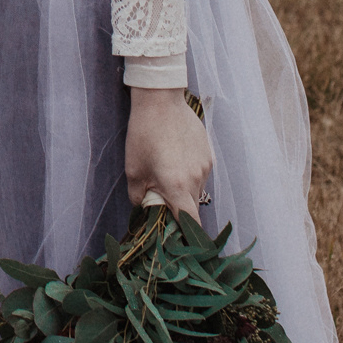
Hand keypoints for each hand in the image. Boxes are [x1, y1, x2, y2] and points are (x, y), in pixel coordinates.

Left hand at [125, 87, 212, 223]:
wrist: (160, 100)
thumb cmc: (143, 135)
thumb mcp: (134, 170)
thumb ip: (139, 196)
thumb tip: (144, 208)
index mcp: (178, 186)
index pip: (190, 223)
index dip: (187, 236)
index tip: (180, 242)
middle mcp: (197, 178)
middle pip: (192, 206)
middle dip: (179, 208)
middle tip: (161, 198)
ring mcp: (206, 165)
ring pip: (196, 188)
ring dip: (184, 189)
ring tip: (166, 171)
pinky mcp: (208, 153)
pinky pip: (200, 172)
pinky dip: (189, 173)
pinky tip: (174, 157)